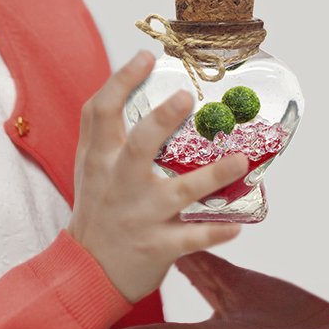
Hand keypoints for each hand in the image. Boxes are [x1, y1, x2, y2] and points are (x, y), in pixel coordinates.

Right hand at [68, 52, 250, 302]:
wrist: (87, 272)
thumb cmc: (97, 208)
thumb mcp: (88, 165)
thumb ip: (102, 127)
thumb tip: (129, 77)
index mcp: (100, 160)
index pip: (100, 113)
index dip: (121, 81)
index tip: (145, 57)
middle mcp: (119, 184)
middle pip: (138, 147)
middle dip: (161, 120)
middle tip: (185, 97)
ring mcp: (140, 216)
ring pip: (178, 192)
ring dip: (212, 175)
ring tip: (240, 159)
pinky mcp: (158, 247)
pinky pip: (190, 238)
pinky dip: (214, 233)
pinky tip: (236, 226)